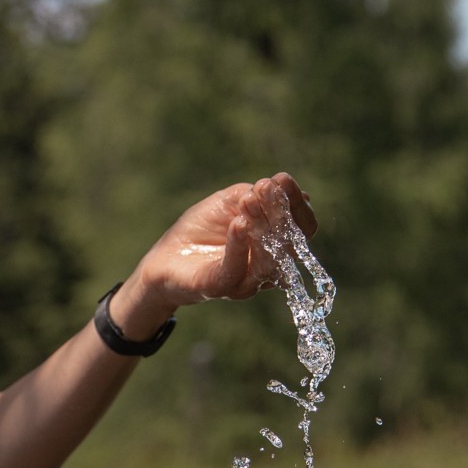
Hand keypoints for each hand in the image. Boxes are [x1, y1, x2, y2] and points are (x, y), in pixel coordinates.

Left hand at [120, 173, 314, 327]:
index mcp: (277, 246)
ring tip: (249, 201)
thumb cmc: (201, 229)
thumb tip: (281, 186)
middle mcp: (268, 268)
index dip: (297, 203)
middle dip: (280, 213)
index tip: (282, 179)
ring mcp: (246, 282)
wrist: (164, 257)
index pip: (303, 228)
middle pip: (292, 245)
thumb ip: (253, 195)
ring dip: (261, 226)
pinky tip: (238, 224)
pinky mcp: (219, 288)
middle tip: (265, 187)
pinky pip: (235, 270)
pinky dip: (238, 245)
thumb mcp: (228, 203)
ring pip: (268, 261)